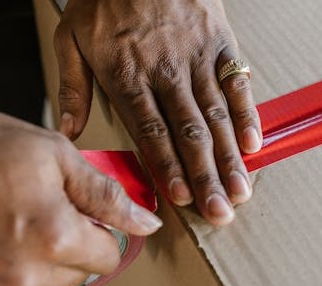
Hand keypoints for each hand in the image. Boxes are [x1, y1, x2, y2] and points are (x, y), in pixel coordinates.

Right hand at [0, 106, 161, 285]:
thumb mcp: (54, 153)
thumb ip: (105, 194)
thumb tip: (146, 224)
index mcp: (56, 238)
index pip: (109, 255)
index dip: (100, 230)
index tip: (81, 214)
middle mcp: (25, 276)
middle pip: (80, 277)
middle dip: (74, 248)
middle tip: (44, 215)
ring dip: (47, 273)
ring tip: (19, 234)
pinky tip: (9, 273)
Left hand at [55, 0, 261, 225]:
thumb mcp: (72, 37)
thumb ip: (72, 86)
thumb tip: (68, 132)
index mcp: (127, 75)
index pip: (150, 131)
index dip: (167, 166)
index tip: (180, 198)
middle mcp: (165, 72)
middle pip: (188, 132)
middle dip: (205, 176)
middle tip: (220, 211)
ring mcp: (196, 57)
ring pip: (215, 115)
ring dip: (229, 157)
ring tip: (240, 191)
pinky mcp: (219, 42)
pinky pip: (236, 82)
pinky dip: (248, 114)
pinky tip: (254, 145)